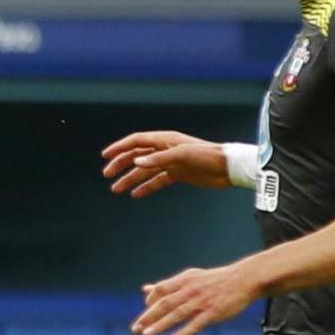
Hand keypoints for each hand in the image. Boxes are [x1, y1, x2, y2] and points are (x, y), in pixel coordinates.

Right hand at [102, 131, 229, 197]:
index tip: (105, 156)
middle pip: (137, 156)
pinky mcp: (178, 175)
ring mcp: (171, 163)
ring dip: (130, 179)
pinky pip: (157, 181)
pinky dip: (146, 187)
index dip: (120, 147)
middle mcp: (165, 150)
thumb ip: (158, 159)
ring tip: (116, 189)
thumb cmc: (207, 156)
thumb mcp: (182, 155)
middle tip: (107, 175)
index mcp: (165, 140)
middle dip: (121, 165)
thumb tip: (136, 163)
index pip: (137, 141)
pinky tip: (136, 194)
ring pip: (145, 171)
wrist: (228, 168)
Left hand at [134, 261, 261, 334]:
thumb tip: (145, 290)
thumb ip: (167, 286)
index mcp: (184, 280)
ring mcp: (202, 301)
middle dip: (148, 317)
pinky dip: (183, 333)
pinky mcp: (213, 312)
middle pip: (164, 304)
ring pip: (177, 314)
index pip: (160, 291)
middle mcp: (190, 290)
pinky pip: (196, 324)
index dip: (150, 303)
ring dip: (160, 325)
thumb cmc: (214, 280)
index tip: (144, 316)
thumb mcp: (189, 278)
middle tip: (134, 330)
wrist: (244, 279)